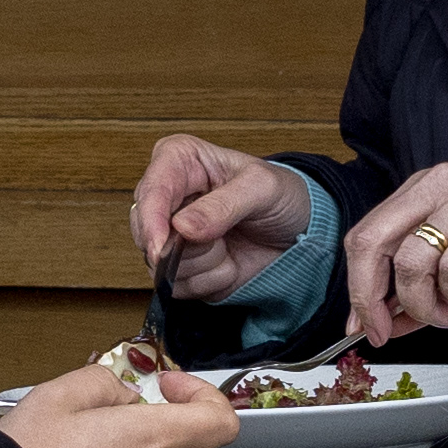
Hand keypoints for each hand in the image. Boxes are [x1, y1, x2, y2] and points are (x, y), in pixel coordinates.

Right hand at [0, 351, 235, 447]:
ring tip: (73, 444)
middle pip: (175, 441)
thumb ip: (103, 382)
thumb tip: (120, 393)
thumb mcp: (58, 394)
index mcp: (151, 439)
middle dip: (143, 421)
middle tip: (97, 412)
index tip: (167, 386)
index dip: (201, 396)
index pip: (219, 421)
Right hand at [131, 136, 311, 307]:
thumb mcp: (262, 188)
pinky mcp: (180, 268)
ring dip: (206, 264)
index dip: (151, 221)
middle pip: (146, 232)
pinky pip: (179, 287)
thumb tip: (183, 227)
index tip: (161, 247)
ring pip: (162, 265)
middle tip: (223, 238)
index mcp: (179, 160)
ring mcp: (170, 235)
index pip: (150, 191)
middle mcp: (167, 197)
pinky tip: (229, 264)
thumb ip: (223, 205)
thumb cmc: (282, 196)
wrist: (302, 234)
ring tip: (230, 245)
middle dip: (188, 247)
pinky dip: (210, 282)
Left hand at [339, 162, 447, 344]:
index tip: (362, 325)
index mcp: (419, 191)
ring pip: (414, 260)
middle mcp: (437, 184)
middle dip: (371, 297)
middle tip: (385, 329)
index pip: (364, 235)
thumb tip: (379, 326)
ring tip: (444, 310)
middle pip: (373, 241)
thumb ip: (414, 293)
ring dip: (423, 302)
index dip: (356, 286)